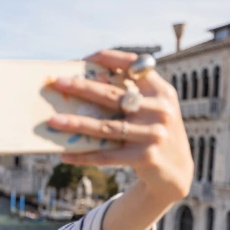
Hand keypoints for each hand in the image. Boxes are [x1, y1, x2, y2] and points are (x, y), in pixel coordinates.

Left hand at [47, 50, 192, 205]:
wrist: (177, 171)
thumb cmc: (153, 132)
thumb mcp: (152, 109)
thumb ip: (131, 96)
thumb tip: (83, 86)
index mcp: (162, 92)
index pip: (135, 66)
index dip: (110, 59)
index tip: (84, 59)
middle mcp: (160, 110)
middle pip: (113, 95)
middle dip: (82, 87)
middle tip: (58, 82)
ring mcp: (153, 134)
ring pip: (106, 126)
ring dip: (76, 123)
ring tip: (53, 120)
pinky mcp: (145, 157)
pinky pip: (107, 155)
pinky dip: (84, 155)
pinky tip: (65, 155)